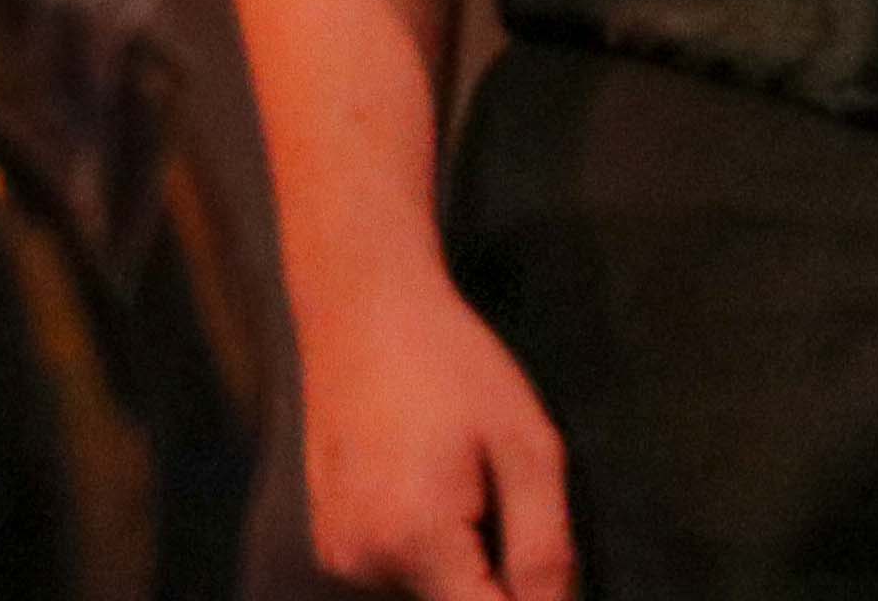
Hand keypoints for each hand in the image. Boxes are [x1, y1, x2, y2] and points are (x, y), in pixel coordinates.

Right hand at [294, 268, 572, 600]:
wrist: (362, 306)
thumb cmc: (453, 365)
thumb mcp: (528, 450)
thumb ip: (548, 554)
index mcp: (416, 541)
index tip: (543, 562)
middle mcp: (363, 561)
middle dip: (501, 584)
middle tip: (509, 509)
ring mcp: (339, 553)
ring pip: (431, 598)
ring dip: (465, 573)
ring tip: (471, 491)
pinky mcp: (330, 541)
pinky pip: (398, 577)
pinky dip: (430, 557)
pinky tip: (435, 492)